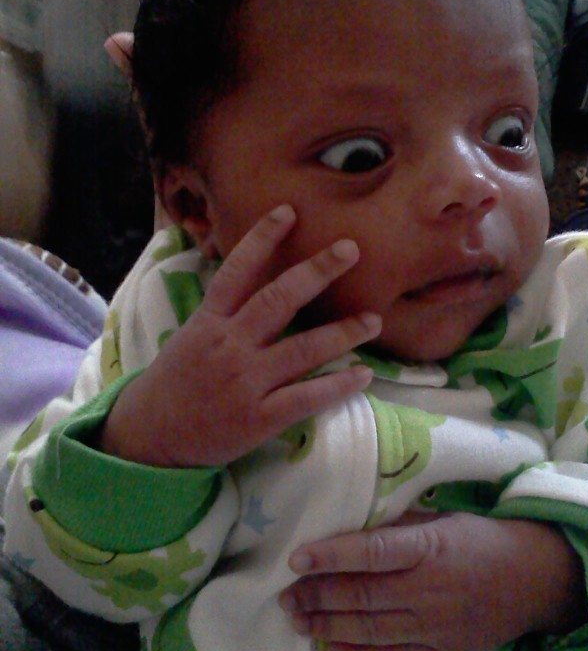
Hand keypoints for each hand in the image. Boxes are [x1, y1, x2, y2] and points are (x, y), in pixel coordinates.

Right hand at [101, 205, 380, 466]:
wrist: (151, 438)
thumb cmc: (175, 384)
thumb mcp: (189, 337)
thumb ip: (222, 312)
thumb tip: (254, 278)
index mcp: (209, 322)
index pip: (236, 271)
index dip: (262, 239)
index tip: (289, 211)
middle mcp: (229, 345)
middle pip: (277, 300)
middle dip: (316, 272)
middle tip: (351, 249)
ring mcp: (246, 382)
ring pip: (302, 349)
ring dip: (343, 332)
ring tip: (373, 320)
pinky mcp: (259, 418)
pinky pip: (306, 398)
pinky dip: (337, 386)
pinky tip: (363, 375)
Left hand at [279, 512, 587, 650]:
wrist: (535, 581)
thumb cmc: (483, 540)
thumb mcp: (445, 519)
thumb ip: (400, 526)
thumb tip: (351, 528)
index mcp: (430, 547)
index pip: (371, 552)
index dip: (330, 556)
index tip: (295, 560)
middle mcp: (429, 589)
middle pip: (362, 596)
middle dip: (317, 596)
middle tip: (285, 596)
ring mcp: (434, 627)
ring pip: (369, 630)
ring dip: (326, 626)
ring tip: (296, 620)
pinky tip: (329, 650)